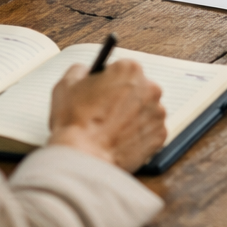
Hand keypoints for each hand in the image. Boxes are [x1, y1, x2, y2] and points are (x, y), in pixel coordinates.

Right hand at [47, 59, 166, 171]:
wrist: (84, 157)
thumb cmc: (74, 121)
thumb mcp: (66, 84)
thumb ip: (80, 70)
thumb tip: (86, 71)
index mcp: (130, 70)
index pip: (122, 69)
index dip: (109, 81)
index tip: (103, 91)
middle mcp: (151, 88)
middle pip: (137, 89)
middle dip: (123, 98)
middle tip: (105, 112)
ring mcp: (158, 113)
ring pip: (145, 110)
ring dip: (132, 117)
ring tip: (111, 129)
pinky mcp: (160, 135)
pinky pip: (149, 131)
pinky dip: (138, 135)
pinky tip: (120, 140)